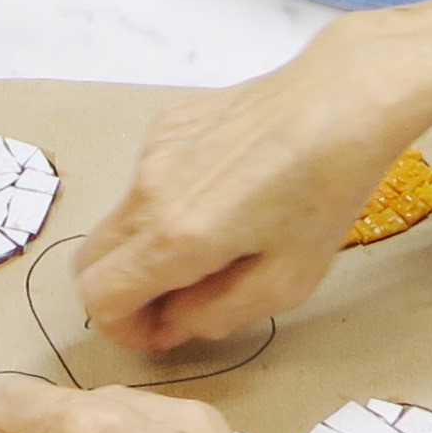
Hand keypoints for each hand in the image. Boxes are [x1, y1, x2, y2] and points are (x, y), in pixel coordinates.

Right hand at [74, 48, 431, 348]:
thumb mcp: (286, 282)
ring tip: (215, 241)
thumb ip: (216, 315)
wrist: (341, 100)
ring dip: (148, 246)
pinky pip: (144, 180)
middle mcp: (148, 190)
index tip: (160, 332)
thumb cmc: (325, 193)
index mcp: (176, 236)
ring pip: (119, 220)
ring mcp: (151, 151)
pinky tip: (225, 192)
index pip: (101, 297)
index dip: (124, 329)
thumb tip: (172, 321)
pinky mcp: (165, 124)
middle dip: (124, 293)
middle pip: (91, 260)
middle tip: (176, 300)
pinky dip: (166, 203)